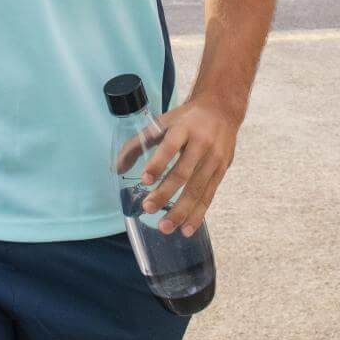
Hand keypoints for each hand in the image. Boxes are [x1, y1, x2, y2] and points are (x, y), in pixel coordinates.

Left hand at [115, 94, 243, 236]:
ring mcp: (214, 159)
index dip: (158, 163)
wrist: (222, 110)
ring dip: (181, 211)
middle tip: (147, 208)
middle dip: (165, 193)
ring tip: (165, 227)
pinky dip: (197, 214)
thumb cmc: (186, 119)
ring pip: (197, 189)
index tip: (145, 179)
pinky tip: (186, 229)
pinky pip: (209, 196)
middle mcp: (201, 144)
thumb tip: (117, 168)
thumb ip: (138, 143)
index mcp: (183, 128)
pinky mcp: (221, 171)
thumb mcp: (162, 122)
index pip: (170, 146)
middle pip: (183, 172)